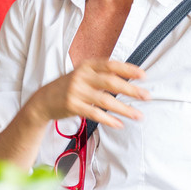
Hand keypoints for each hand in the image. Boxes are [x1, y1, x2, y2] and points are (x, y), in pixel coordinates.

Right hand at [27, 58, 149, 129]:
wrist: (43, 99)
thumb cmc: (68, 87)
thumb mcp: (82, 74)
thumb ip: (101, 74)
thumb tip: (129, 77)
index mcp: (86, 66)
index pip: (111, 65)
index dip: (128, 69)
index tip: (143, 75)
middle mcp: (81, 76)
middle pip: (111, 82)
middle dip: (131, 90)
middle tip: (146, 96)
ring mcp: (76, 91)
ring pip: (105, 100)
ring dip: (124, 109)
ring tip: (138, 115)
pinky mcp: (72, 105)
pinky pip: (94, 114)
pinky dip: (108, 120)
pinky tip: (119, 124)